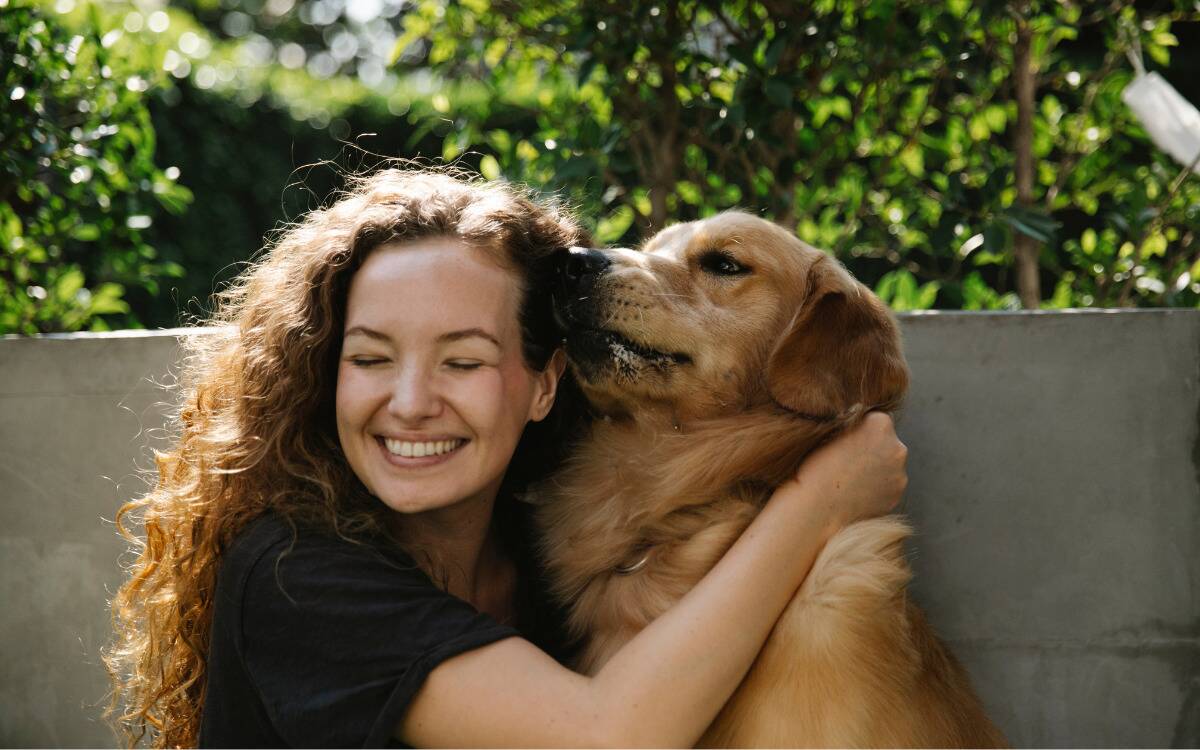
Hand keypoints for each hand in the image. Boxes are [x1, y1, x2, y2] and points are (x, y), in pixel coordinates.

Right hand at [791, 412, 907, 531]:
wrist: (815, 508)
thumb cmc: (814, 465)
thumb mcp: (830, 430)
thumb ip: (852, 423)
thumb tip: (861, 421)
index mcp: (880, 423)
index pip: (876, 419)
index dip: (860, 429)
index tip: (845, 440)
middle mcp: (897, 447)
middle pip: (887, 442)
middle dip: (872, 448)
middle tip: (847, 460)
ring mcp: (899, 474)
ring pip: (889, 465)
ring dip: (875, 468)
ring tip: (849, 479)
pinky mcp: (896, 496)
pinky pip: (887, 486)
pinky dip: (876, 487)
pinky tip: (855, 492)